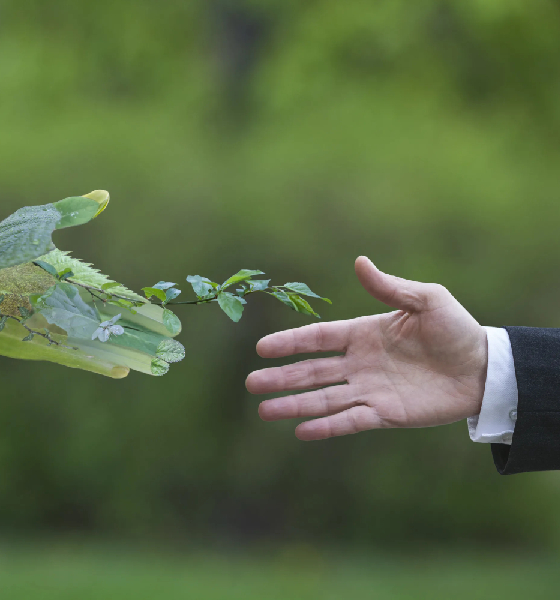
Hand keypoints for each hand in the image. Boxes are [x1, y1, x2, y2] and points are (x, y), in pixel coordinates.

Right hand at [246, 257, 487, 439]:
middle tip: (251, 383)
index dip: (290, 342)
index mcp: (363, 334)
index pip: (318, 338)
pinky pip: (350, 420)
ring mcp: (370, 390)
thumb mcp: (426, 299)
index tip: (262, 348)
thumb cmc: (456, 329)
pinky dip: (327, 426)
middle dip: (281, 377)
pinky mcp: (385, 414)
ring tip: (264, 411)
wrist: (484, 368)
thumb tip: (359, 262)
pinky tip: (301, 432)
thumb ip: (390, 287)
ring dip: (294, 405)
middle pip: (311, 371)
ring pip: (323, 398)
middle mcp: (360, 363)